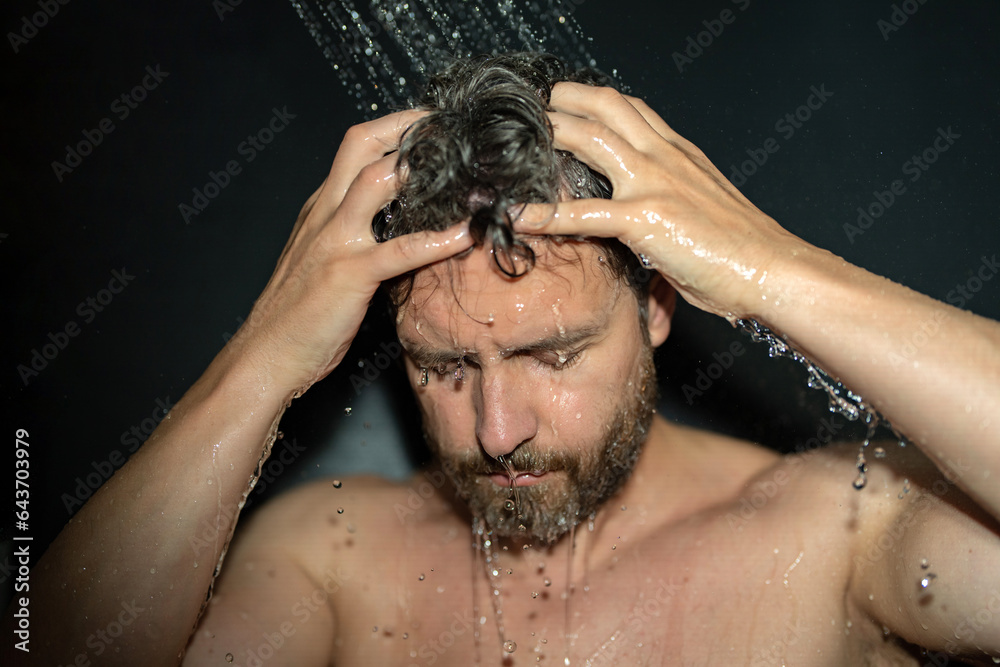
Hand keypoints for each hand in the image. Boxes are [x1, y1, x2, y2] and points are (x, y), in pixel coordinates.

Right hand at [228, 110, 472, 392]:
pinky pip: (402, 250)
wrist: (266, 355)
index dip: (392, 129)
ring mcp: (336, 241)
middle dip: (408, 126)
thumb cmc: (297, 315)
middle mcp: (325, 214)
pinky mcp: (350, 275)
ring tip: (468, 168)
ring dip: (424, 169)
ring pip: (378, 181)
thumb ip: (352, 236)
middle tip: (450, 124)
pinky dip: (439, 240)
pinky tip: (467, 235)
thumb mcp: (322, 261)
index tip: (428, 125)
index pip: (354, 149)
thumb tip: (395, 227)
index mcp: (319, 209)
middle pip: (362, 145)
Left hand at [516, 82, 805, 319]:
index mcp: (680, 154)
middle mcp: (665, 158)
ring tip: (520, 140)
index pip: (634, 109)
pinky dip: (546, 215)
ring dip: (552, 133)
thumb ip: (675, 196)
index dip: (597, 100)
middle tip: (537, 107)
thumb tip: (655, 214)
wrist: (771, 268)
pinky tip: (519, 217)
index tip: (572, 102)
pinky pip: (582, 214)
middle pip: (608, 108)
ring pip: (591, 139)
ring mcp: (653, 184)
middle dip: (567, 100)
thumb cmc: (745, 248)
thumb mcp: (706, 205)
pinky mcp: (644, 219)